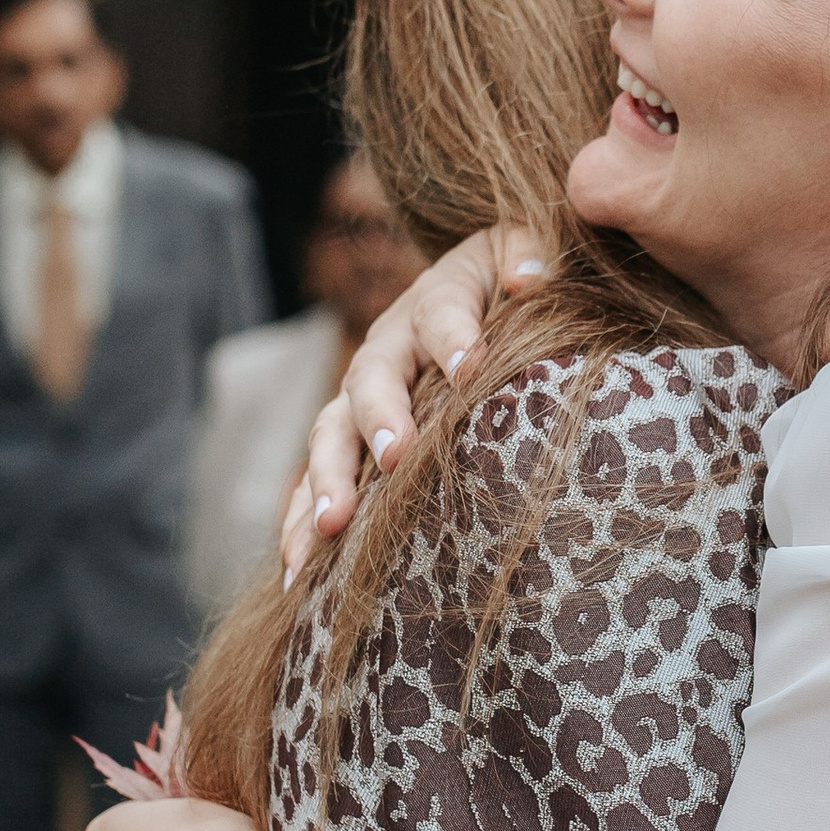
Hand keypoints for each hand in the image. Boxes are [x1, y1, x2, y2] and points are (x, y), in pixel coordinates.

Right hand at [277, 222, 548, 577]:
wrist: (473, 290)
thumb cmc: (510, 282)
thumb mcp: (524, 254)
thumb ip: (530, 256)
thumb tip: (531, 277)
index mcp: (434, 302)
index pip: (441, 315)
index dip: (454, 336)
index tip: (470, 365)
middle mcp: (386, 349)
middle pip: (370, 381)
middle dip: (378, 418)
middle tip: (393, 456)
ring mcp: (360, 397)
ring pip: (330, 435)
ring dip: (327, 480)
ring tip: (329, 528)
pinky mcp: (350, 441)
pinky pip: (315, 481)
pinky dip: (302, 524)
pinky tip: (298, 576)